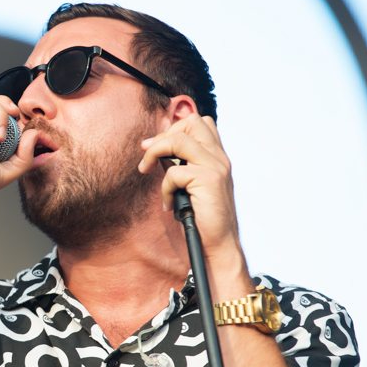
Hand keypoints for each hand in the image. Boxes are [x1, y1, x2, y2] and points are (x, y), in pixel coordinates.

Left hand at [137, 113, 244, 272]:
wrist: (219, 244)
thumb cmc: (202, 218)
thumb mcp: (191, 185)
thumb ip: (182, 165)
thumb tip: (157, 150)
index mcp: (217, 156)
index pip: (199, 122)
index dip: (173, 129)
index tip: (152, 147)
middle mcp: (219, 157)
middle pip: (191, 122)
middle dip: (163, 136)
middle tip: (148, 155)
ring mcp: (216, 166)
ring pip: (179, 140)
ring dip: (155, 153)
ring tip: (146, 169)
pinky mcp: (209, 180)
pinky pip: (174, 172)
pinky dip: (164, 188)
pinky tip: (169, 204)